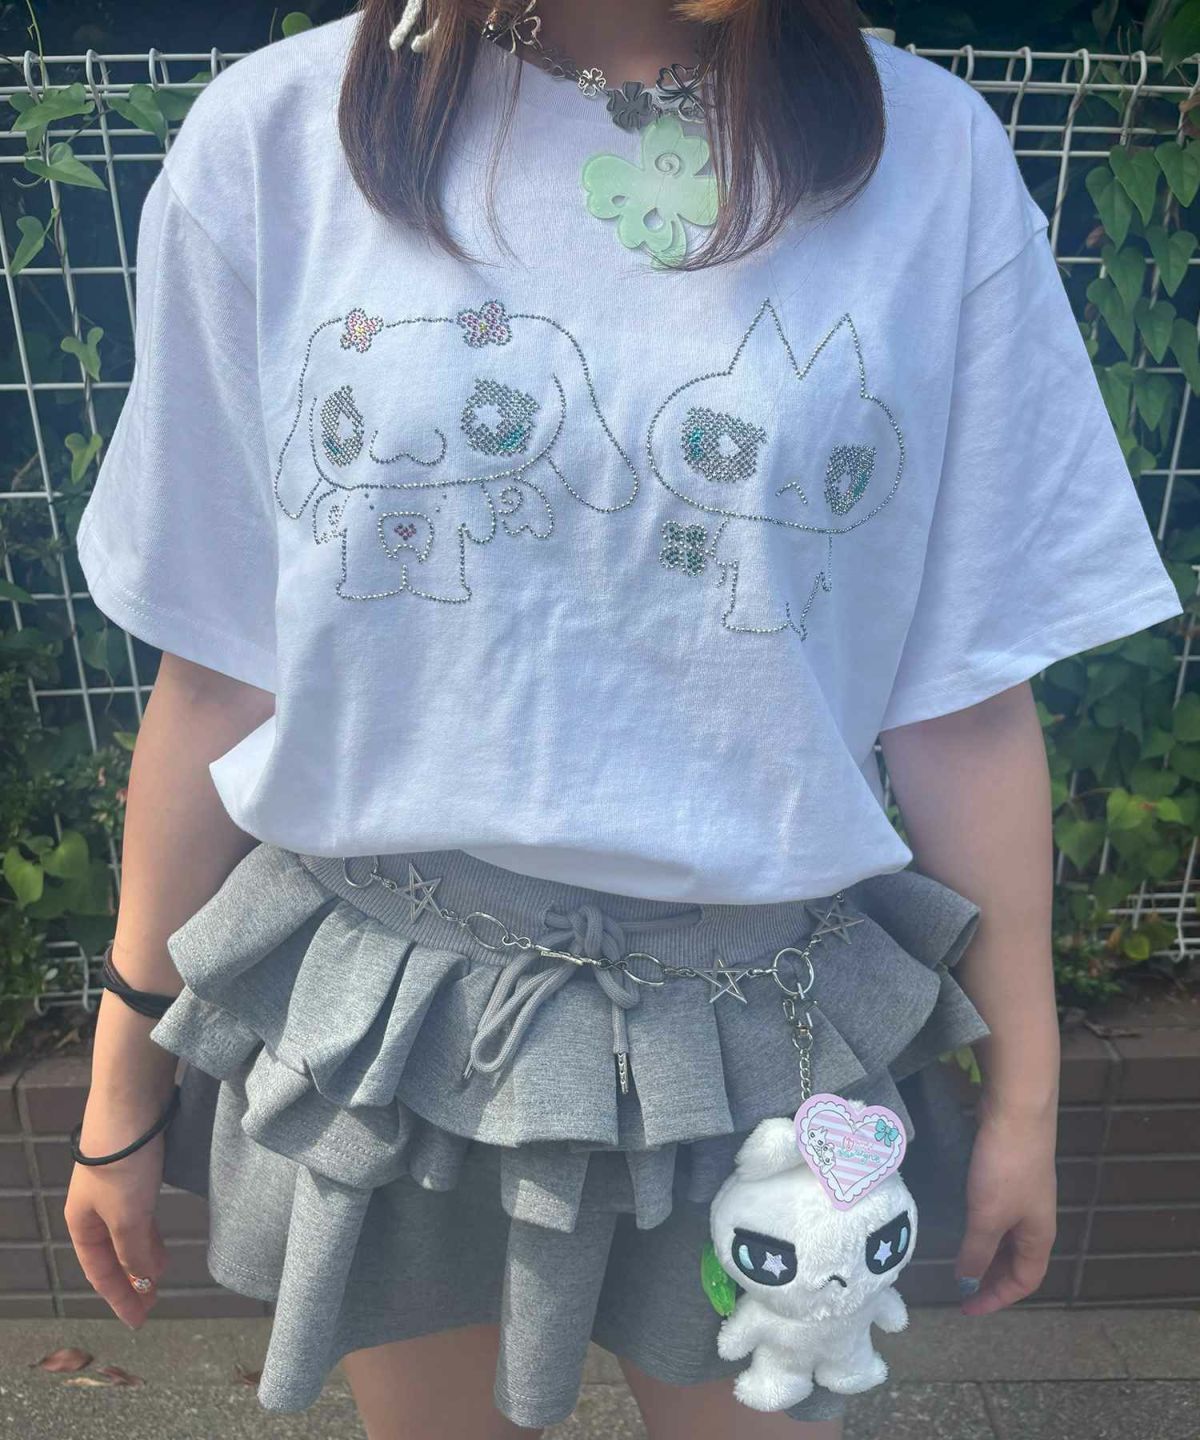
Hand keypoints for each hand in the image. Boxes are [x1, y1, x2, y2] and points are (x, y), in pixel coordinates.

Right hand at [63, 1085, 172, 1328]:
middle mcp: (92, 1207)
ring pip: (126, 1231)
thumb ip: (134, 1251)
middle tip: (153, 1300)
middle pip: (111, 1253)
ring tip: (160, 1273)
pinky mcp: (135, 1167)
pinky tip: (161, 1235)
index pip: (100, 1273)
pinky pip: (139, 1211)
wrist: (131, 1103)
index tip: (139, 1320)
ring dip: (142, 1254)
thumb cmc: (124, 1164)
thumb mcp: (129, 1215)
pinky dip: (149, 1229)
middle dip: (130, 1278)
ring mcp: (113, 1186)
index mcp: (81, 1223)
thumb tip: (143, 1278)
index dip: (120, 1298)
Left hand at [956, 1093, 1057, 1316]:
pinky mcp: (1010, 1173)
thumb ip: (977, 1251)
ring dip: (985, 1252)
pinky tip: (965, 1221)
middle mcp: (1036, 1219)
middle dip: (991, 1278)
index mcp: (1038, 1236)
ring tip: (958, 1259)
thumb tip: (966, 1281)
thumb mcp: (987, 1216)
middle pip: (1017, 1261)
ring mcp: (1025, 1195)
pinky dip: (982, 1227)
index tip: (966, 1308)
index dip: (996, 1298)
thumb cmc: (1006, 1168)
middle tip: (960, 1287)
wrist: (1017, 1111)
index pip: (1024, 1282)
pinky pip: (998, 1213)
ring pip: (1007, 1237)